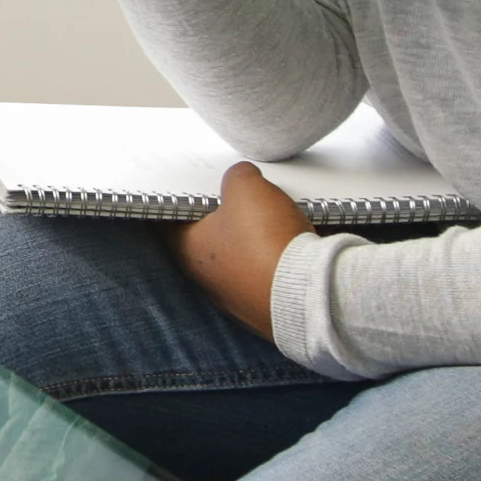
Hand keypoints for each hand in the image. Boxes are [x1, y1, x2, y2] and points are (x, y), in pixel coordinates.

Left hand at [174, 163, 310, 335]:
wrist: (307, 290)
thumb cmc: (265, 242)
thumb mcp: (246, 188)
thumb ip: (237, 176)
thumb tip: (242, 178)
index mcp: (188, 250)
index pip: (172, 218)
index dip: (184, 197)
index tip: (196, 184)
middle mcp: (207, 278)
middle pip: (211, 235)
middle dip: (227, 213)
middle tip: (242, 193)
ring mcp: (238, 296)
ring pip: (243, 255)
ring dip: (257, 236)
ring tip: (276, 214)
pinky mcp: (266, 304)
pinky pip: (270, 272)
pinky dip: (280, 256)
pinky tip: (295, 240)